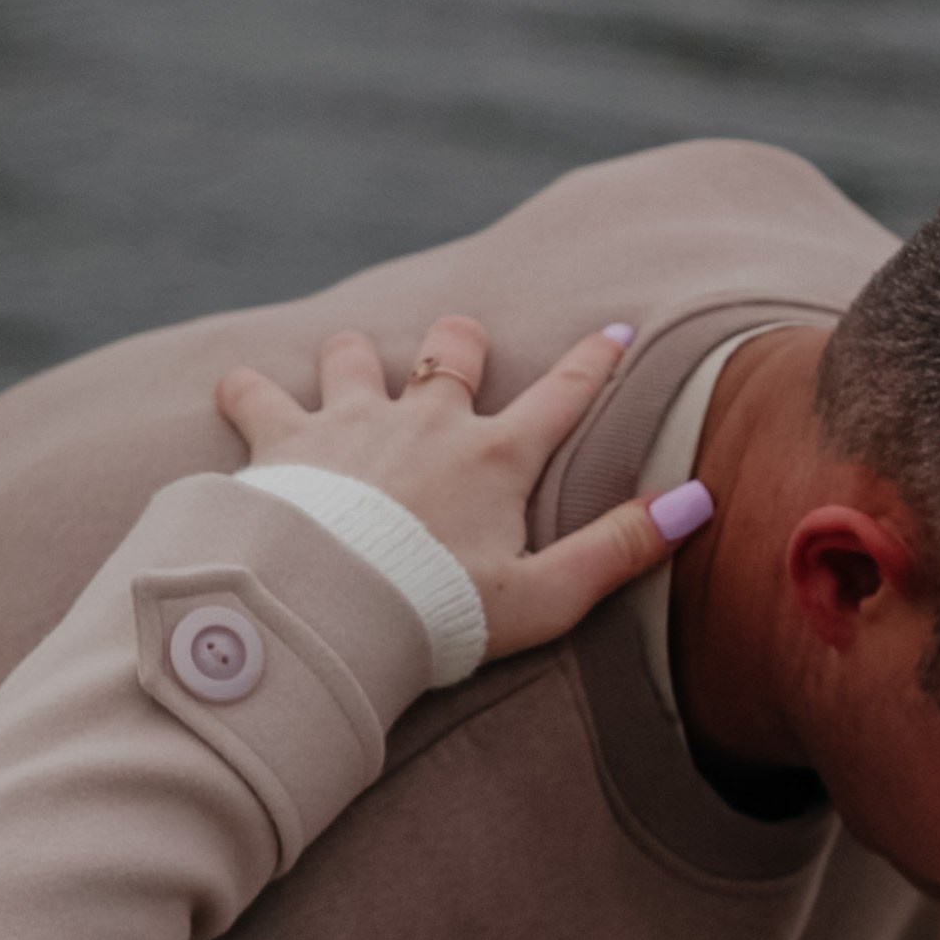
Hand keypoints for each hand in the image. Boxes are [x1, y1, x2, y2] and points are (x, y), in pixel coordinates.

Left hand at [215, 314, 698, 661]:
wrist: (330, 609)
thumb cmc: (440, 611)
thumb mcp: (546, 594)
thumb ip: (621, 547)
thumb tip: (697, 501)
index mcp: (495, 458)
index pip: (562, 395)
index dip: (595, 360)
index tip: (616, 327)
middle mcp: (426, 422)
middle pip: (451, 352)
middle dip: (461, 341)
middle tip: (463, 343)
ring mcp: (350, 424)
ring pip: (354, 355)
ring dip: (355, 357)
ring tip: (352, 364)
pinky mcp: (281, 441)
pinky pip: (254, 393)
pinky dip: (247, 390)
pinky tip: (241, 393)